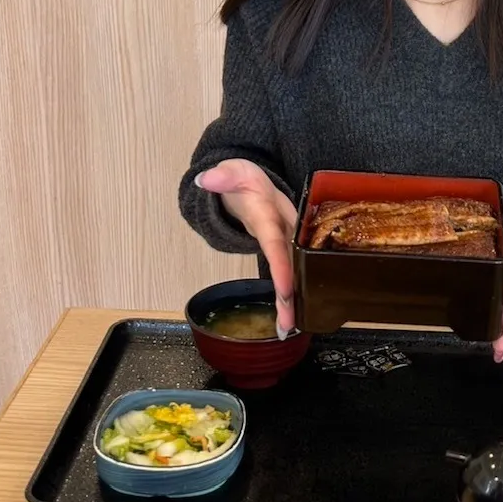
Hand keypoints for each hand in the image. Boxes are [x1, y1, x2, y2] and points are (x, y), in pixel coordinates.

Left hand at [195, 160, 297, 336]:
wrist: (254, 184)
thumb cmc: (246, 180)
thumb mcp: (232, 171)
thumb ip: (222, 177)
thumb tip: (207, 180)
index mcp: (272, 214)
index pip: (278, 242)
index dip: (283, 267)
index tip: (285, 291)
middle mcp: (286, 230)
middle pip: (293, 264)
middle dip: (293, 295)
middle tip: (289, 324)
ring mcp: (288, 242)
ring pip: (295, 273)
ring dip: (293, 302)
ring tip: (288, 330)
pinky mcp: (286, 251)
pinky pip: (290, 274)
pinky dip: (290, 296)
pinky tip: (288, 317)